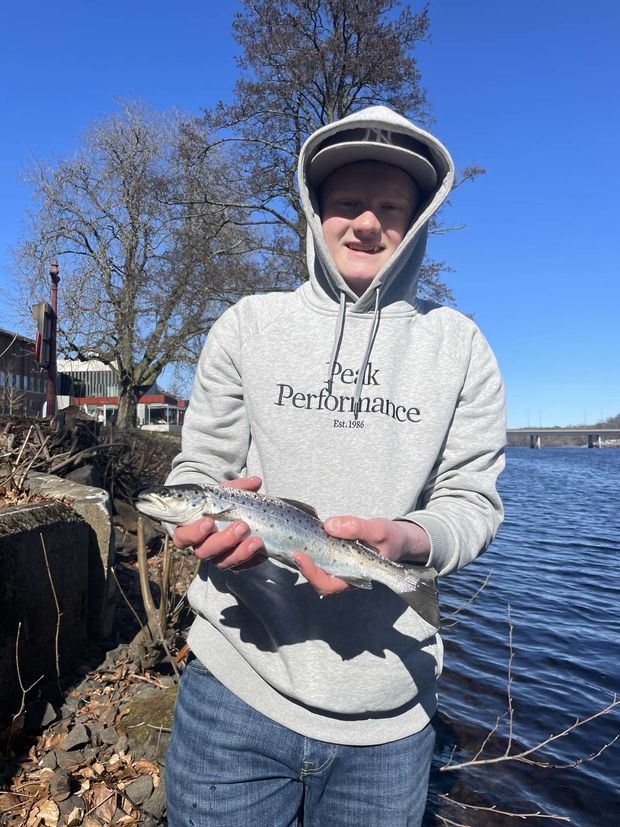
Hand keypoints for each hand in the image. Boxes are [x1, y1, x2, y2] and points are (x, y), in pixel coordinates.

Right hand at [172, 476, 265, 568]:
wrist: (232, 517)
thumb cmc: (221, 504)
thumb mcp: (226, 493)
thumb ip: (238, 487)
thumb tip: (256, 481)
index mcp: (190, 529)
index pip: (183, 537)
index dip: (193, 533)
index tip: (209, 521)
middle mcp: (201, 546)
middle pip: (204, 552)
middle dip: (224, 540)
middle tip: (241, 526)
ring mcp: (217, 557)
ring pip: (223, 562)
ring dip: (240, 552)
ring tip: (256, 540)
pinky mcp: (234, 564)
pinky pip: (241, 567)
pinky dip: (252, 560)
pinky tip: (262, 551)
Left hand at [294, 516, 430, 596]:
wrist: (397, 539)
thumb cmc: (390, 538)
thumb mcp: (378, 529)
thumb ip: (356, 528)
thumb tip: (329, 525)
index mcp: (355, 577)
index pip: (328, 584)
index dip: (311, 573)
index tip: (300, 555)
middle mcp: (343, 575)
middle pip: (316, 579)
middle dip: (302, 565)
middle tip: (291, 547)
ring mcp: (338, 566)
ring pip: (315, 568)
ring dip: (303, 556)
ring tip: (293, 539)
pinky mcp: (334, 556)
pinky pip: (318, 555)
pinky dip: (308, 546)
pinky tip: (304, 532)